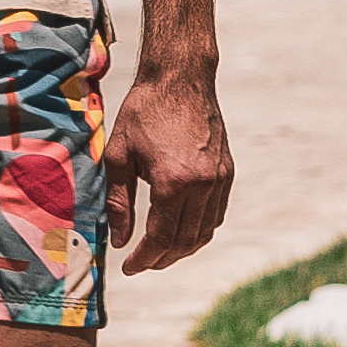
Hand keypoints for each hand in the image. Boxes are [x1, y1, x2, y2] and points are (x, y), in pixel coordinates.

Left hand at [106, 55, 232, 272]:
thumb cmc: (143, 112)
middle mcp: (202, 185)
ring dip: (182, 249)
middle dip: (162, 259)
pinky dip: (199, 230)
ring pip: (205, 231)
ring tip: (159, 253)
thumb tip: (119, 240)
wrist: (180, 78)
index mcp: (174, 182)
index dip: (145, 258)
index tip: (129, 267)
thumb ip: (119, 201)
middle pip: (186, 241)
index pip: (162, 237)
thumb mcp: (119, 154)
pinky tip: (180, 231)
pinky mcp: (227, 172)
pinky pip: (216, 214)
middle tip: (142, 264)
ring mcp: (219, 179)